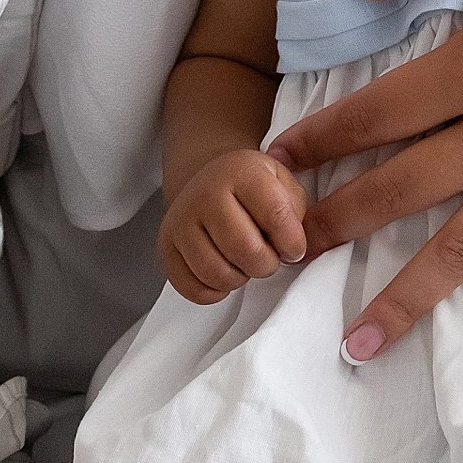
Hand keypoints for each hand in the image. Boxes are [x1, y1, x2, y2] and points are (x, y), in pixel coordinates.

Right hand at [161, 149, 307, 303]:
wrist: (208, 183)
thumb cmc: (252, 191)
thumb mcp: (284, 184)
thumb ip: (296, 211)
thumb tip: (292, 250)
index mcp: (241, 172)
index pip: (275, 214)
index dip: (292, 242)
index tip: (293, 248)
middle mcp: (205, 192)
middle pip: (245, 250)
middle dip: (266, 264)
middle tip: (267, 257)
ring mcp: (180, 220)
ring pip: (217, 274)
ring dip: (240, 278)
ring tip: (244, 262)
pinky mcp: (166, 247)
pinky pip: (193, 289)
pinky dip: (215, 291)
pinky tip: (224, 270)